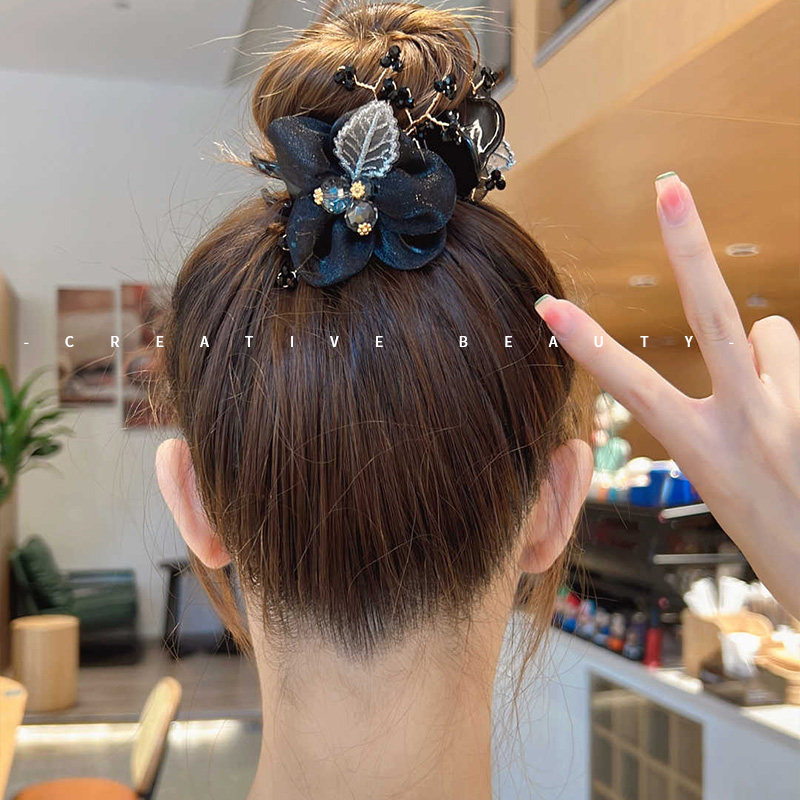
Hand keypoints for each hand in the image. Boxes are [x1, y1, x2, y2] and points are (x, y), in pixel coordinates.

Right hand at [534, 172, 799, 618]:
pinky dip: (794, 375)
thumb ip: (736, 403)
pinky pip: (799, 354)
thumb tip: (762, 336)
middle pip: (712, 314)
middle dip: (687, 244)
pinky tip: (797, 417)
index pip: (632, 385)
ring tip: (781, 410)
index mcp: (702, 451)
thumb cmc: (776, 537)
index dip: (586, 344)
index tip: (548, 308)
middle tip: (669, 185)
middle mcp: (748, 423)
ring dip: (772, 359)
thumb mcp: (729, 482)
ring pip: (775, 333)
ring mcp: (794, 412)